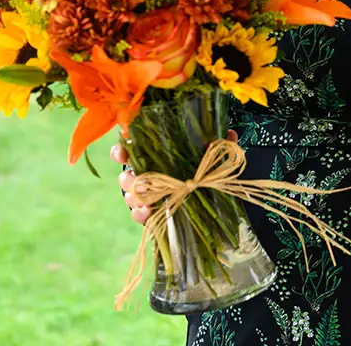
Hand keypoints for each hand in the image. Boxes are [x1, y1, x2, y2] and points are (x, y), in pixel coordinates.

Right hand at [111, 130, 237, 225]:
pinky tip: (148, 213)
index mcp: (155, 156)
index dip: (120, 151)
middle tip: (136, 178)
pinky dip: (141, 214)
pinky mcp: (152, 214)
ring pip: (130, 196)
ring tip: (145, 200)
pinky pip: (139, 215)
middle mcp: (147, 175)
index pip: (129, 150)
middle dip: (127, 178)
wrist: (212, 199)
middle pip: (126, 176)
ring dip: (134, 197)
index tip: (122, 153)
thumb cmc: (204, 170)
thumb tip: (230, 135)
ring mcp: (148, 196)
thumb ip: (219, 143)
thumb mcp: (211, 155)